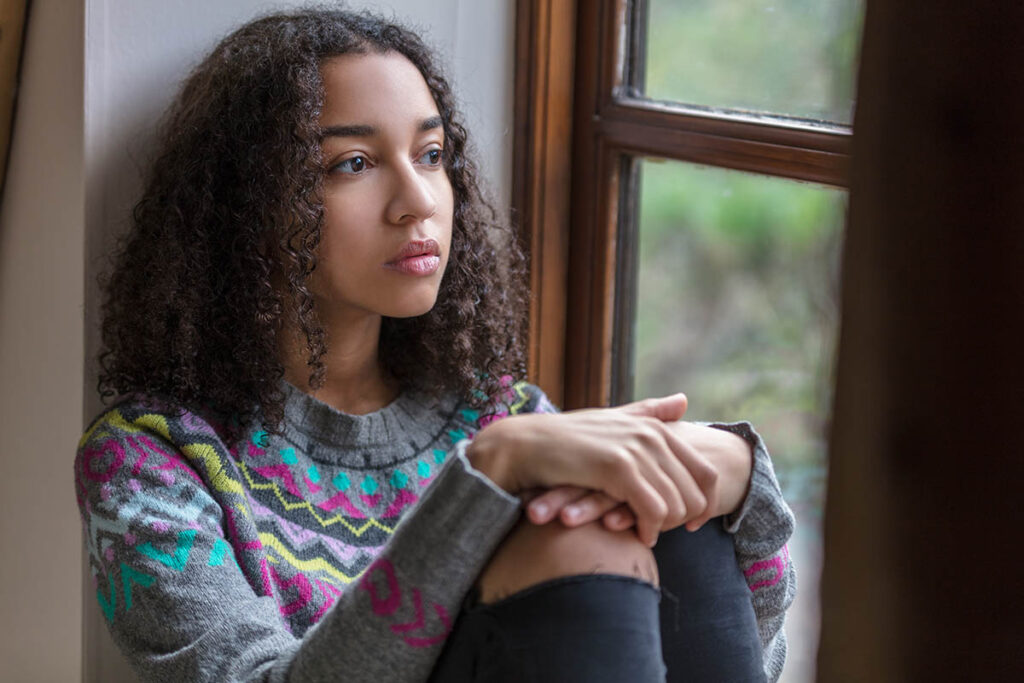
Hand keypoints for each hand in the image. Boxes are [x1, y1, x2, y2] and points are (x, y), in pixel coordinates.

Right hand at [525, 421, 754, 532]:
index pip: (706, 472)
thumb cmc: (567, 439)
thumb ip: (649, 413)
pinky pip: (653, 510)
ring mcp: (636, 450)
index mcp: (655, 428)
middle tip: (665, 533)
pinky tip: (638, 536)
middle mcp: (652, 435)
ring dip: (665, 528)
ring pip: (676, 505)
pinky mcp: (618, 469)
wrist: (526, 445)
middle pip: (696, 493)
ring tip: (647, 534)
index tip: (693, 524)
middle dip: (685, 520)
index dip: (705, 504)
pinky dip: (649, 529)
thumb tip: (684, 400)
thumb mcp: (614, 421)